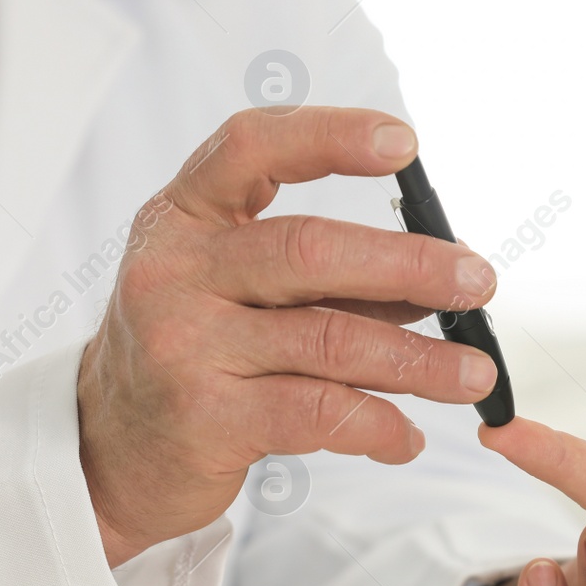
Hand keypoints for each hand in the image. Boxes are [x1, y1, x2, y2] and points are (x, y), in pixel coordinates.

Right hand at [77, 107, 500, 565]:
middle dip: (411, 264)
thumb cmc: (191, 351)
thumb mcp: (234, 289)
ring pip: (329, 338)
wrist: (107, 450)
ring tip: (474, 373)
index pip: (253, 147)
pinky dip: (379, 424)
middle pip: (311, 249)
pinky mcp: (203, 419)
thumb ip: (321, 273)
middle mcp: (174, 271)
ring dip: (419, 359)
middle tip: (478, 282)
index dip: (330, 136)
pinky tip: (409, 436)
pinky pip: (318, 413)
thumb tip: (440, 273)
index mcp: (183, 215)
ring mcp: (184, 346)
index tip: (405, 143)